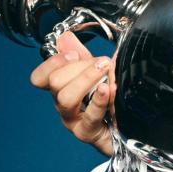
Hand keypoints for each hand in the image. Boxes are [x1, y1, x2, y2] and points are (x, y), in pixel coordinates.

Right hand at [29, 32, 114, 155]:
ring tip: (107, 71)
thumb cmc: (111, 103)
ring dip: (87, 79)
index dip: (52, 63)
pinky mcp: (89, 134)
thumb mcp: (98, 75)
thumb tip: (65, 37)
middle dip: (80, 67)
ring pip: (66, 98)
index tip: (73, 54)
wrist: (133, 131)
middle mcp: (63, 106)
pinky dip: (100, 99)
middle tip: (102, 62)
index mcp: (62, 90)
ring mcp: (74, 122)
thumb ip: (82, 56)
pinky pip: (90, 116)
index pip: (39, 77)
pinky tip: (109, 89)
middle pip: (55, 83)